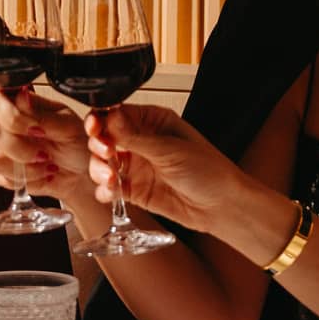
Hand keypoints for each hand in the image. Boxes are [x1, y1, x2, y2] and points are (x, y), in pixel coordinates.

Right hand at [0, 88, 94, 206]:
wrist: (81, 171)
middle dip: (22, 147)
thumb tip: (21, 96)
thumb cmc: (76, 142)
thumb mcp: (67, 126)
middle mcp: (4, 124)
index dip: (11, 116)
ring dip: (27, 166)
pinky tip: (42, 172)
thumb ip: (42, 115)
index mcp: (19, 104)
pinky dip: (29, 179)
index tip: (36, 129)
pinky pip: (3, 179)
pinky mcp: (1, 172)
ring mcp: (0, 148)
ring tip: (46, 162)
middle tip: (44, 152)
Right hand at [84, 104, 243, 232]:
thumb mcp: (170, 150)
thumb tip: (110, 117)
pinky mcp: (135, 190)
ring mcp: (137, 166)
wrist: (222, 205)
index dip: (102, 119)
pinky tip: (110, 192)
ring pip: (103, 163)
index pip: (117, 114)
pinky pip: (110, 188)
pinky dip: (104, 190)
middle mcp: (142, 141)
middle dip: (99, 145)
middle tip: (106, 153)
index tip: (96, 128)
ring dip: (99, 169)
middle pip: (104, 137)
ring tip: (110, 178)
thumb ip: (136, 137)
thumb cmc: (209, 170)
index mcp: (153, 121)